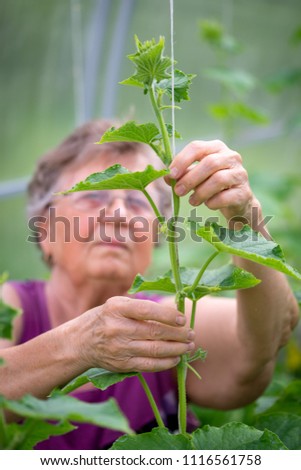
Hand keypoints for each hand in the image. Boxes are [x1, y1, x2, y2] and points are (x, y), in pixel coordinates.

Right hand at [78, 297, 194, 372]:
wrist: (79, 342)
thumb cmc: (105, 318)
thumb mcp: (116, 304)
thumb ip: (140, 307)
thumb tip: (173, 313)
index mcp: (116, 308)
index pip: (147, 310)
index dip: (168, 315)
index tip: (182, 319)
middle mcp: (117, 328)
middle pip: (154, 332)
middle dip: (178, 334)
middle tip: (191, 334)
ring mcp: (119, 348)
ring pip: (154, 350)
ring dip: (176, 349)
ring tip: (189, 346)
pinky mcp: (121, 364)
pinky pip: (148, 365)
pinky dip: (165, 363)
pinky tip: (176, 358)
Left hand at [166, 140, 261, 229]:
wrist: (237, 203)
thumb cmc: (212, 186)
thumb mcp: (196, 177)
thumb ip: (183, 174)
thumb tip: (167, 176)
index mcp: (216, 148)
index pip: (197, 147)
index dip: (182, 160)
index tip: (171, 175)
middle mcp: (231, 157)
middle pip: (209, 163)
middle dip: (190, 178)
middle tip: (178, 191)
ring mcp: (240, 174)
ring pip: (218, 179)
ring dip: (200, 192)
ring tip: (192, 201)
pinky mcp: (244, 193)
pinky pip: (225, 197)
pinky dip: (212, 202)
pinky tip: (208, 204)